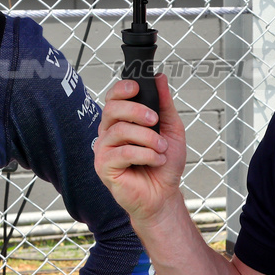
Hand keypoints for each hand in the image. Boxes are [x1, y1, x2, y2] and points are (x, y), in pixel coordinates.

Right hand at [95, 74, 187, 227]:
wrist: (163, 195)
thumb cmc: (164, 165)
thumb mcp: (171, 130)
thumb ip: (164, 105)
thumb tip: (160, 78)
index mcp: (121, 122)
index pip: (113, 98)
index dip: (122, 89)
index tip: (138, 88)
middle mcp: (108, 133)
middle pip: (111, 109)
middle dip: (136, 111)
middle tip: (154, 120)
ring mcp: (104, 150)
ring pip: (119, 130)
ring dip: (147, 138)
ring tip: (161, 148)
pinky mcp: (103, 167)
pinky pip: (121, 152)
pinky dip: (144, 154)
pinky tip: (155, 160)